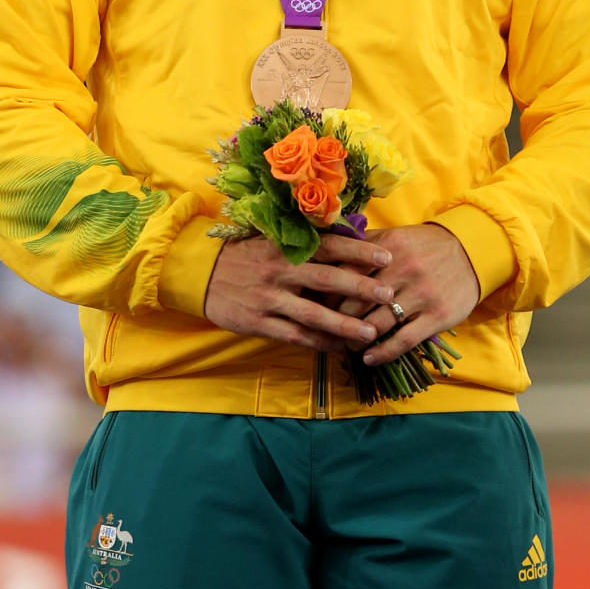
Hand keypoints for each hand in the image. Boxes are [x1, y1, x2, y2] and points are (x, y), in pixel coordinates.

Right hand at [204, 231, 395, 352]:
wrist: (200, 274)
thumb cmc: (245, 255)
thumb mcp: (271, 240)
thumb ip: (303, 244)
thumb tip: (346, 243)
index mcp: (285, 246)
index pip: (329, 245)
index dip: (359, 250)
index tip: (386, 256)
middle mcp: (280, 270)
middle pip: (327, 279)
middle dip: (360, 286)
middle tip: (389, 294)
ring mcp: (269, 298)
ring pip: (313, 314)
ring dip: (344, 324)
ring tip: (371, 332)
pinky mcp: (259, 322)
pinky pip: (295, 336)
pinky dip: (319, 343)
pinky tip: (339, 348)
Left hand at [338, 223, 479, 365]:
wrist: (472, 252)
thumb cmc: (425, 246)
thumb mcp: (395, 236)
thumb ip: (363, 244)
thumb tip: (327, 252)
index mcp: (388, 247)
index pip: (346, 272)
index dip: (327, 291)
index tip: (316, 303)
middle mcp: (403, 269)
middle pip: (356, 301)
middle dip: (336, 319)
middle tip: (326, 329)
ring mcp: (421, 294)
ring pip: (377, 323)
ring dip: (356, 339)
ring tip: (345, 346)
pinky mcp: (437, 315)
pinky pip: (403, 340)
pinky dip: (382, 353)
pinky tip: (368, 359)